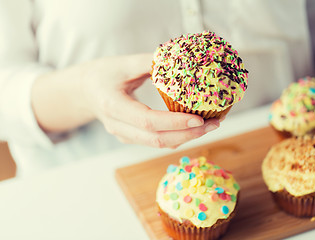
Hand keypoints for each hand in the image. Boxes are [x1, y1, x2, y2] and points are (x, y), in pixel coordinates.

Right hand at [32, 54, 219, 147]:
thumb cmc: (102, 74)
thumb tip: (182, 59)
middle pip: (157, 140)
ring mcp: (123, 135)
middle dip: (189, 135)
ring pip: (158, 145)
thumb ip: (151, 61)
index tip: (200, 119)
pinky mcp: (130, 137)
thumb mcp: (124, 63)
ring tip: (210, 125)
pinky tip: (193, 127)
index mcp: (113, 106)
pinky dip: (177, 137)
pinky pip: (156, 142)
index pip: (148, 122)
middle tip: (214, 124)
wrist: (84, 91)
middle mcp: (118, 126)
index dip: (175, 123)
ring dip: (186, 137)